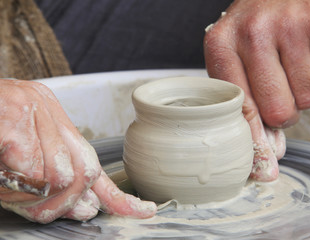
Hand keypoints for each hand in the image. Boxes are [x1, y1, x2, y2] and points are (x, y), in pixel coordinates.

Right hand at [0, 79, 155, 222]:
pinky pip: (25, 165)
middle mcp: (49, 111)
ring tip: (9, 179)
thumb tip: (87, 207)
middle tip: (40, 203)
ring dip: (28, 194)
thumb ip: (55, 177)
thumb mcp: (22, 156)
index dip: (121, 194)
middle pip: (83, 174)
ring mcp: (31, 109)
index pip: (95, 163)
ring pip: (55, 176)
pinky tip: (0, 165)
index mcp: (55, 120)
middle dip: (63, 202)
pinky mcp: (12, 116)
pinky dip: (9, 179)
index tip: (144, 210)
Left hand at [204, 0, 309, 180]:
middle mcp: (252, 33)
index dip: (255, 142)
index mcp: (221, 45)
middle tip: (282, 88)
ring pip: (307, 98)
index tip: (264, 167)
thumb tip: (270, 154)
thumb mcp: (238, 56)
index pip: (240, 109)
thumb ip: (249, 102)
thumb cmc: (260, 24)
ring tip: (295, 63)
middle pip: (278, 111)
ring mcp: (289, 25)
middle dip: (284, 111)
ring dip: (305, 91)